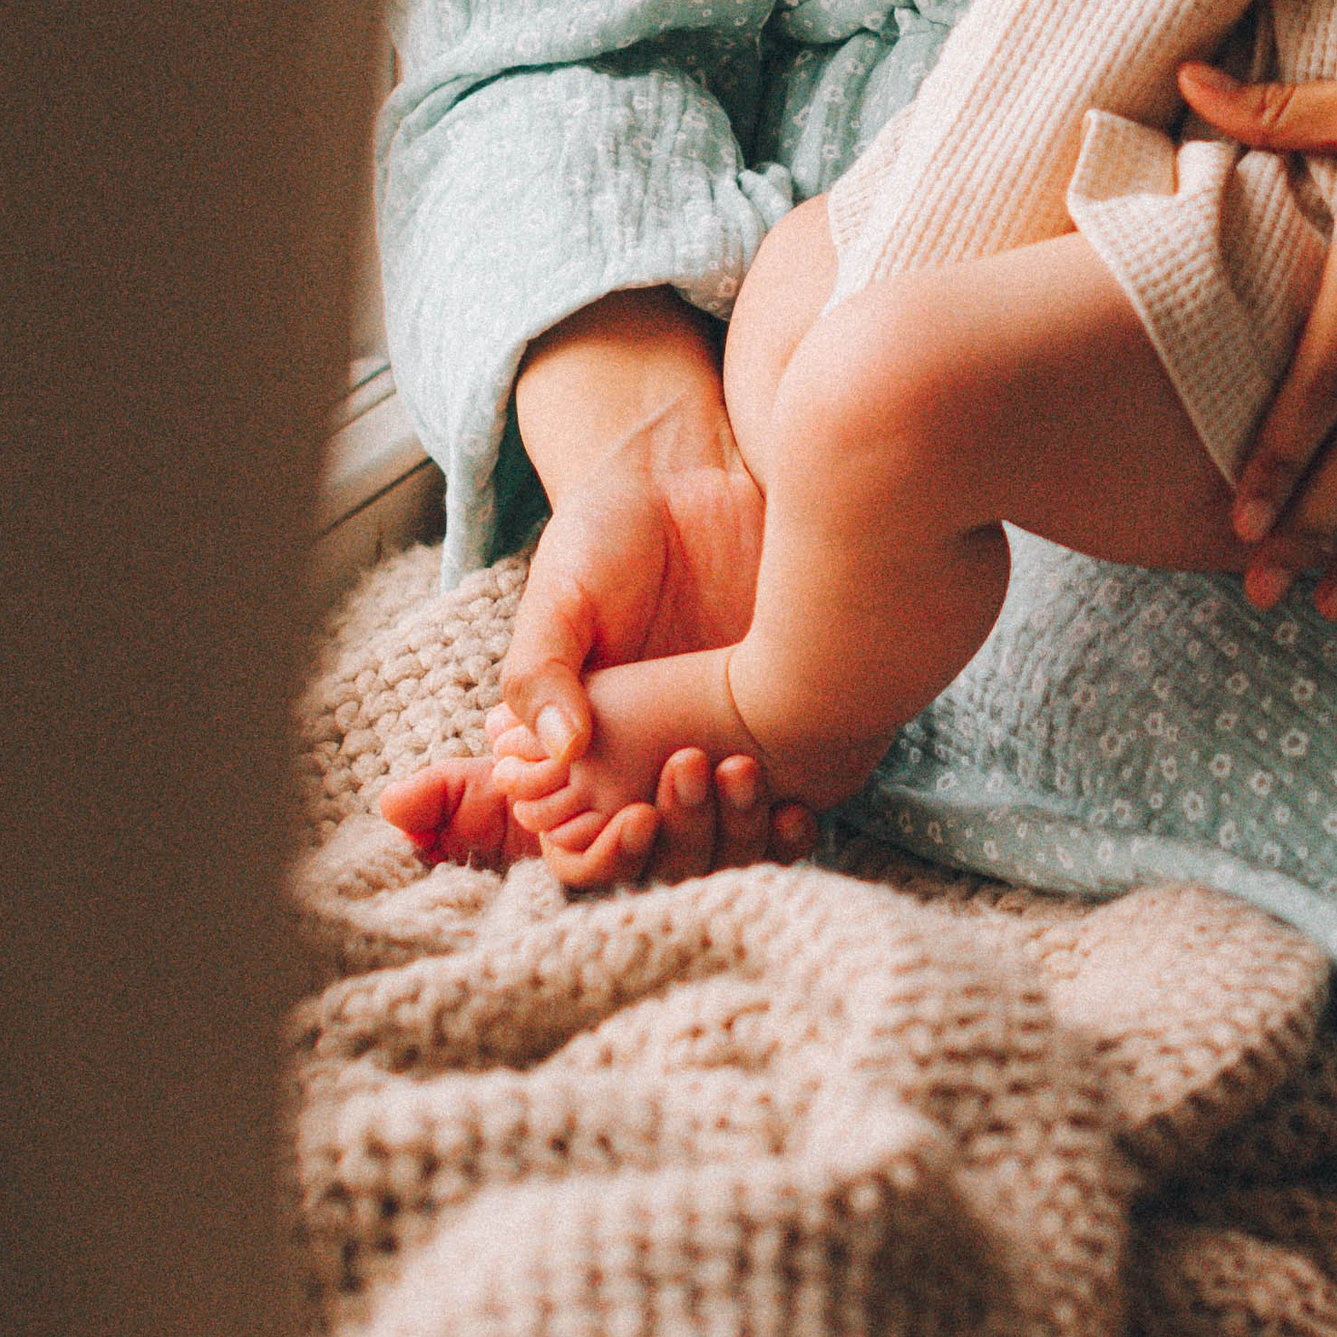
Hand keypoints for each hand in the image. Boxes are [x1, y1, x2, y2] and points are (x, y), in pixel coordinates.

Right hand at [488, 291, 816, 878]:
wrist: (694, 473)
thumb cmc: (609, 530)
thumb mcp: (559, 591)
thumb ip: (541, 669)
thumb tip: (561, 751)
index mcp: (582, 749)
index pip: (581, 848)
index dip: (604, 859)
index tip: (635, 823)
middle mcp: (648, 766)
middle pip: (665, 862)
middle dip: (682, 842)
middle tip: (691, 774)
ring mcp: (716, 751)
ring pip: (728, 850)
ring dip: (736, 835)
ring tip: (739, 769)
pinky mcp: (780, 730)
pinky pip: (784, 811)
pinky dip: (788, 825)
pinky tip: (796, 803)